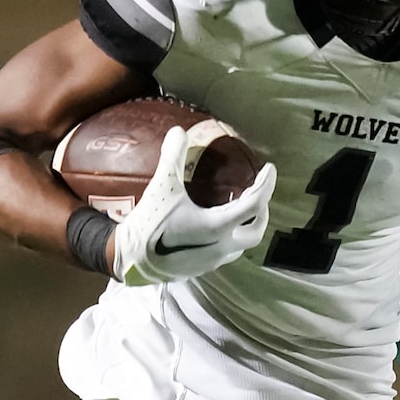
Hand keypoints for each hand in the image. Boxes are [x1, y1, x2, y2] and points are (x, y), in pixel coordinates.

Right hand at [109, 123, 277, 284]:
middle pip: (256, 230)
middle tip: (256, 192)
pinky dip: (230, 235)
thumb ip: (173, 158)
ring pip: (242, 244)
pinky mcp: (202, 267)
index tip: (270, 169)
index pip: (255, 204)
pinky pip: (226, 251)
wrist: (129, 261)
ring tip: (238, 206)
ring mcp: (213, 261)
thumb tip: (178, 131)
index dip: (266, 184)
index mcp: (217, 227)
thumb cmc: (149, 226)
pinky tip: (217, 224)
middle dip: (262, 210)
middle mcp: (221, 247)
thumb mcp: (161, 188)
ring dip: (246, 225)